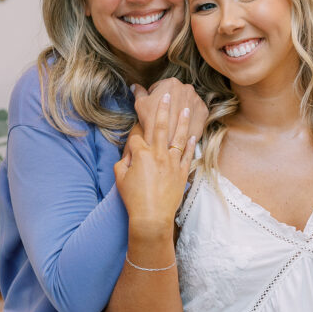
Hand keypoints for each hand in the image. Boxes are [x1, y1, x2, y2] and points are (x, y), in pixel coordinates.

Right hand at [114, 93, 194, 232]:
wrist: (152, 217)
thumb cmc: (134, 199)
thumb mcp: (120, 178)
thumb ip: (123, 162)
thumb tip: (128, 154)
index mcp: (141, 154)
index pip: (136, 137)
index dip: (133, 137)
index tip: (132, 139)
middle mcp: (159, 154)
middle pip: (161, 127)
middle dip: (163, 109)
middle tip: (167, 95)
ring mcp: (172, 163)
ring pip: (178, 138)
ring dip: (182, 122)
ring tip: (185, 109)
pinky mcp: (182, 173)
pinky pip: (187, 155)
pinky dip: (190, 145)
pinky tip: (192, 135)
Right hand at [132, 78, 207, 146]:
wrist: (169, 141)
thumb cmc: (152, 121)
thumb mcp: (141, 105)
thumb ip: (139, 92)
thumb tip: (134, 85)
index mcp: (171, 82)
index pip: (160, 87)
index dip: (154, 98)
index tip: (153, 108)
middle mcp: (187, 88)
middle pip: (175, 95)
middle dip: (169, 103)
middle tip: (163, 115)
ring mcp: (197, 100)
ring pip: (186, 102)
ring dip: (180, 109)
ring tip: (173, 120)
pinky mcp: (204, 112)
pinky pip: (195, 112)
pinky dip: (190, 116)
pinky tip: (181, 124)